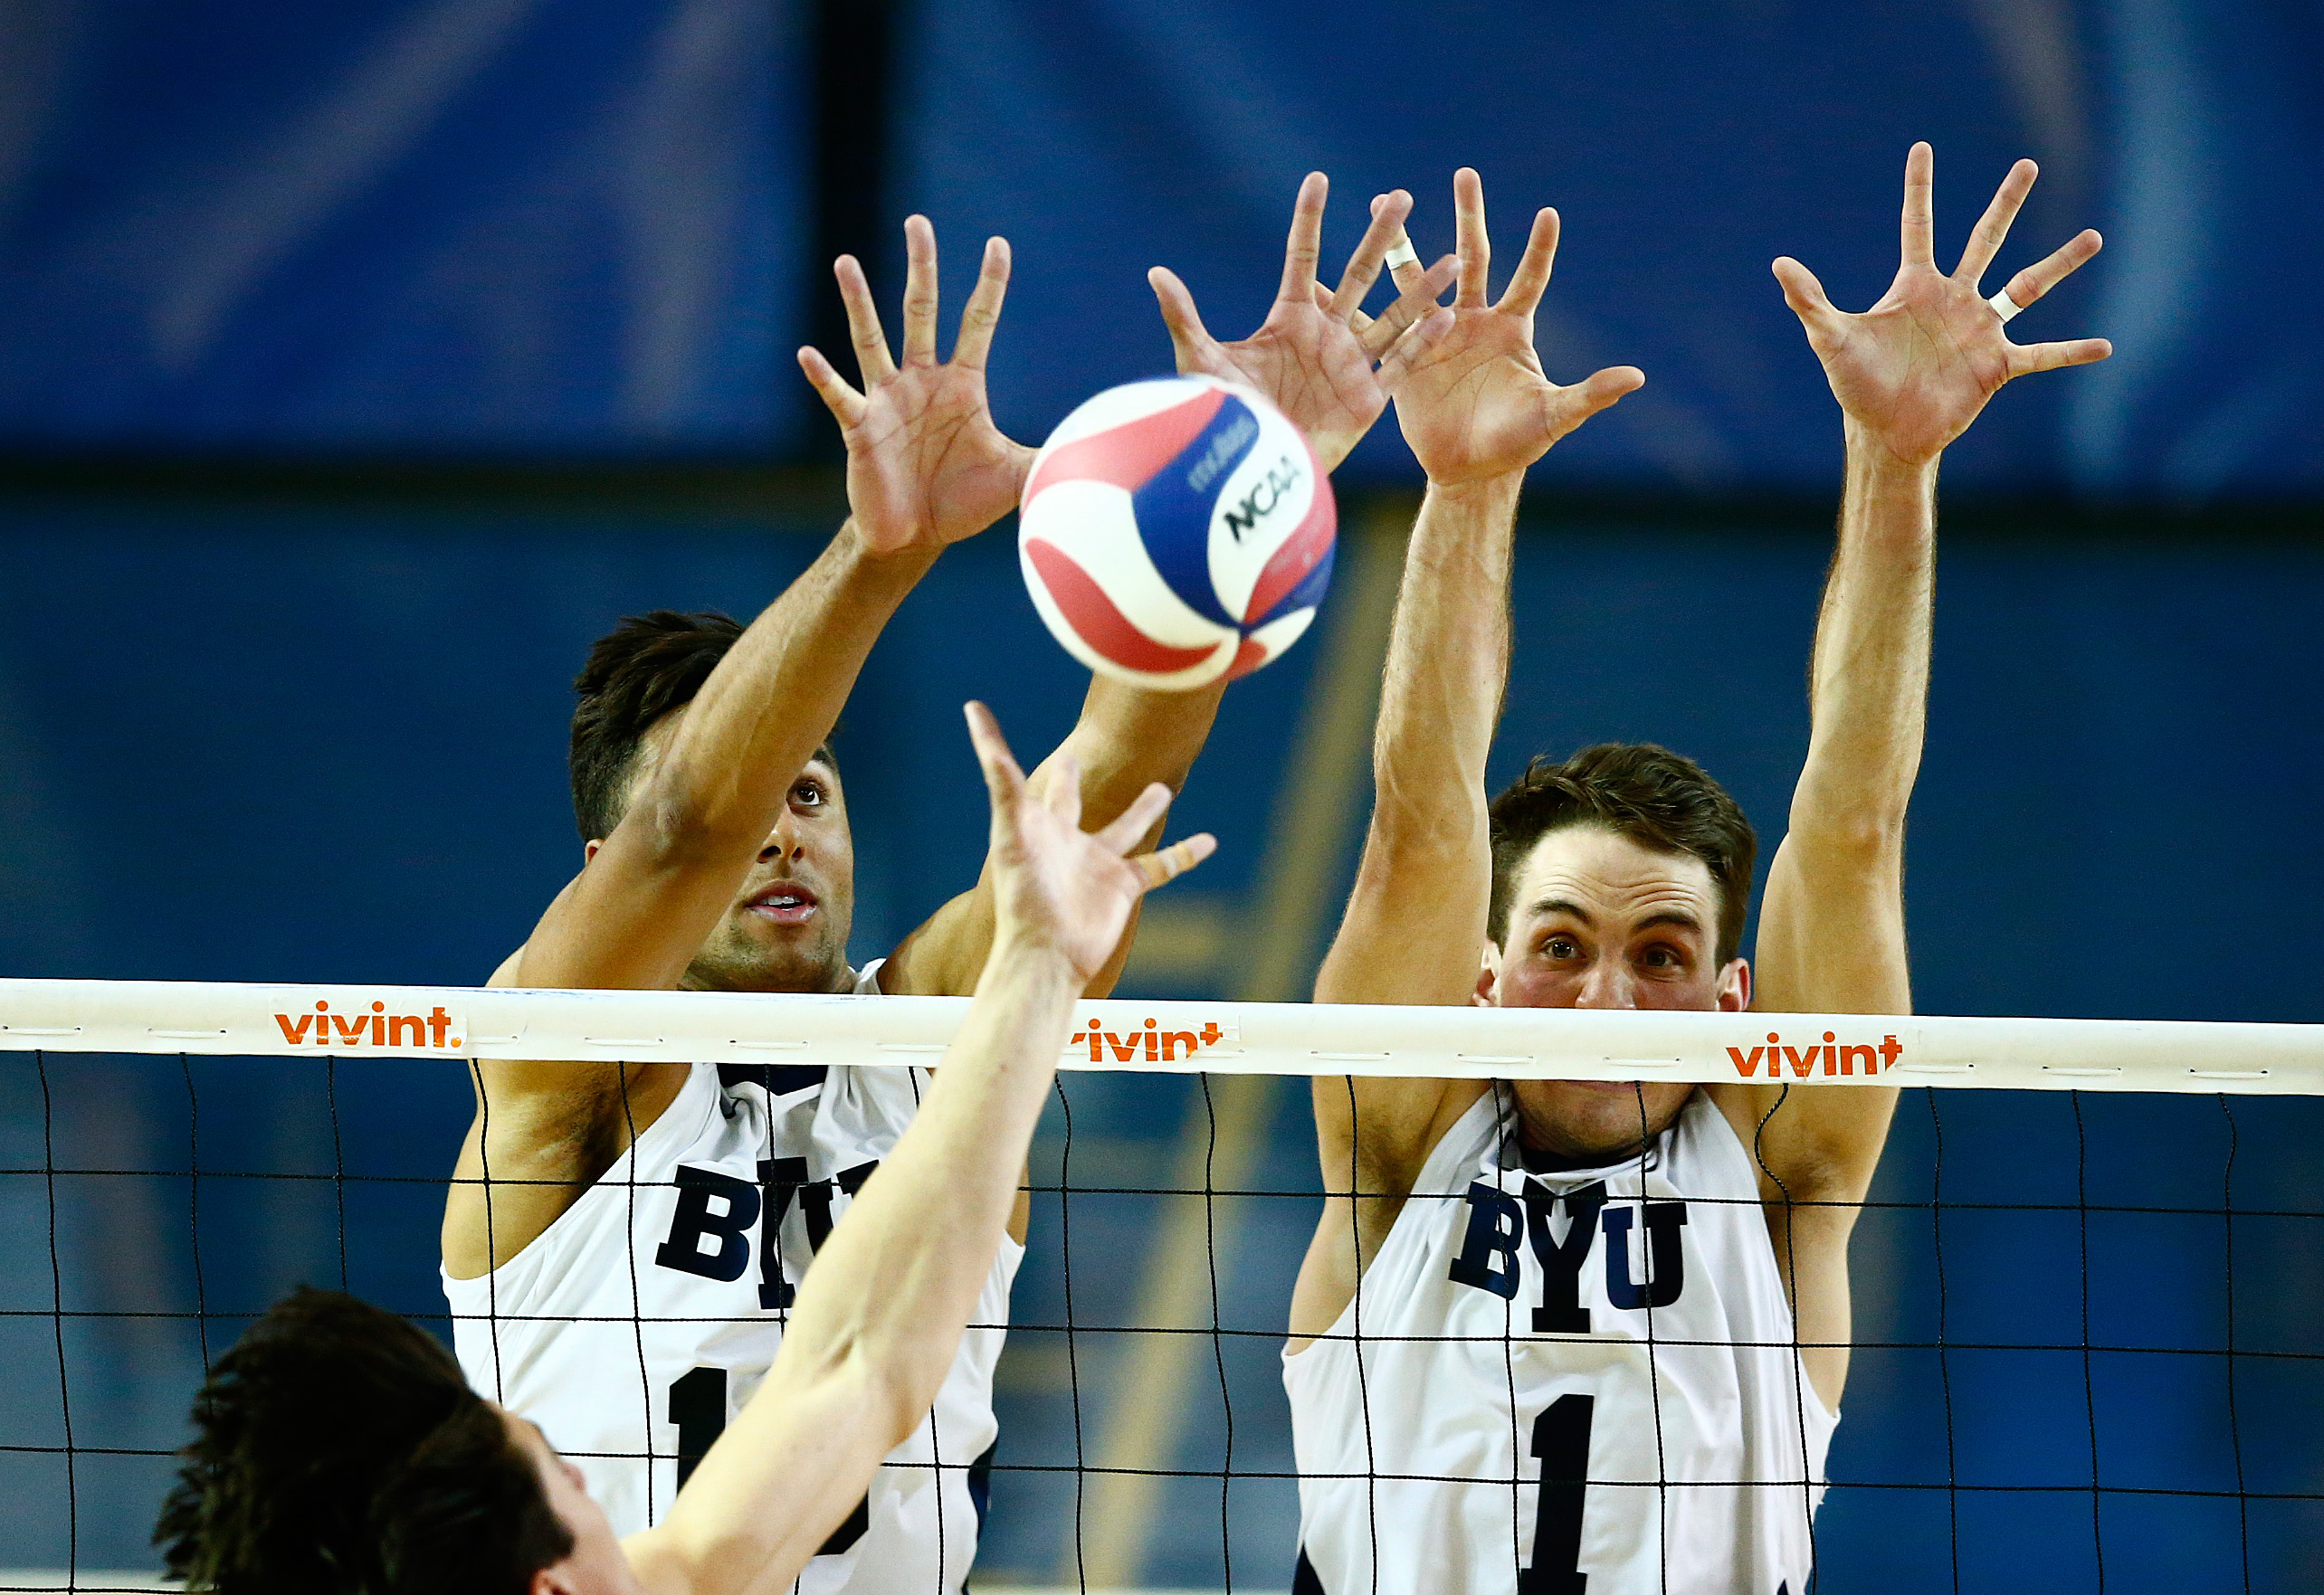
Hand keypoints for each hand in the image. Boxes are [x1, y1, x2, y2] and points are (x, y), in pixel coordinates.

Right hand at [798, 219, 1035, 554]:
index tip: (997, 243)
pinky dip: (824, 376)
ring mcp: (888, 400)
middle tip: (919, 222)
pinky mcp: (860, 428)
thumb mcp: (1016, 477)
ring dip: (859, 303)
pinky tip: (808, 352)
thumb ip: (1052, 457)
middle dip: (923, 268)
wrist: (915, 537)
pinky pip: (839, 395)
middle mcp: (922, 380)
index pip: (978, 322)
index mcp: (962, 384)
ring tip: (846, 262)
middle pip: (922, 311)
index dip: (989, 285)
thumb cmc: (962, 502)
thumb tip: (1105, 454)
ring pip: (873, 340)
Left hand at [964, 702, 1213, 984]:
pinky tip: (1208, 842)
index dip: (1039, 765)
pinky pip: (1161, 865)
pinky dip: (1184, 854)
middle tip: (1076, 755)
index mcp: (1040, 826)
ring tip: (1164, 789)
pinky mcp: (1123, 888)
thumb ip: (999, 773)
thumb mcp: (1010, 826)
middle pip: (1074, 802)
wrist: (1046, 953)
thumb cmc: (1022, 893)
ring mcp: (1098, 865)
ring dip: (1145, 809)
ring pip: (1127, 829)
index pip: (1039, 785)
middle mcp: (1068, 843)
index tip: (1045, 742)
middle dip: (1073, 780)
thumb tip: (973, 710)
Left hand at [1148, 173, 1457, 471]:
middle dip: (1380, 237)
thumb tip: (1156, 271)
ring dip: (1420, 288)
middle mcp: (1325, 334)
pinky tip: (1447, 316)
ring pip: (1393, 315)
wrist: (1254, 467)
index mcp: (1290, 319)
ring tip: (1452, 257)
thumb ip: (1184, 317)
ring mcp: (1349, 363)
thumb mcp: (1204, 362)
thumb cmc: (1227, 417)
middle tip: (1400, 196)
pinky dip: (1423, 343)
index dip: (1309, 220)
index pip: (1303, 257)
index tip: (1318, 179)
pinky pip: (1401, 364)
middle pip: (1357, 274)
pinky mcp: (1367, 397)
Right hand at [1391, 169, 1643, 484]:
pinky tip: (1335, 269)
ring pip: (1419, 276)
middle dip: (1469, 215)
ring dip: (1403, 242)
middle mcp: (1474, 320)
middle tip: (1465, 174)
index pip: (1530, 278)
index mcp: (1512, 329)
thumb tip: (1637, 378)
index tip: (1548, 212)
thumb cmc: (1517, 443)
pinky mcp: (1405, 353)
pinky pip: (1383, 320)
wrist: (1468, 470)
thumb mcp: (1555, 417)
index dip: (1540, 248)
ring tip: (1385, 201)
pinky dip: (1361, 297)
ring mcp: (1437, 334)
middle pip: (1473, 258)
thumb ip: (1591, 394)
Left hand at [1773, 142, 2111, 467]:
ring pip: (2027, 286)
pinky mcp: (1997, 366)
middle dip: (2004, 203)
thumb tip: (1778, 264)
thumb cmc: (1857, 385)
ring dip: (2059, 263)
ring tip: (2094, 237)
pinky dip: (2071, 352)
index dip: (1918, 188)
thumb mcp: (1831, 340)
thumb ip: (1810, 301)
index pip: (1917, 225)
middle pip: (1984, 239)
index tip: (1922, 147)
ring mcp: (1979, 330)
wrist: (1884, 432)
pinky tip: (2105, 346)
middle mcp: (1954, 299)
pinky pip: (2042, 354)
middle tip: (2027, 165)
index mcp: (1915, 287)